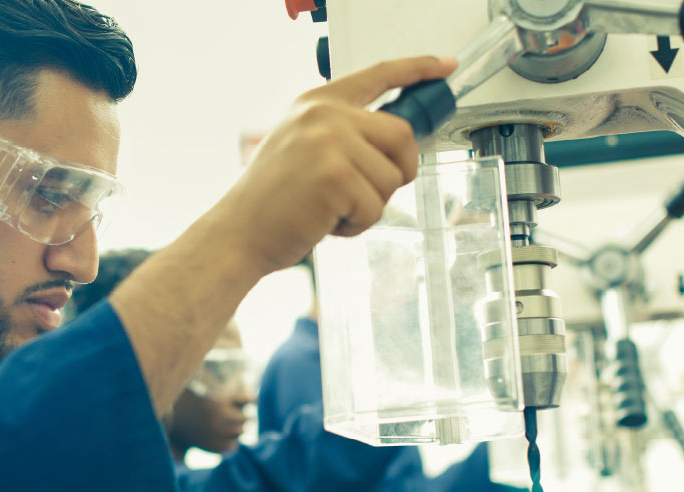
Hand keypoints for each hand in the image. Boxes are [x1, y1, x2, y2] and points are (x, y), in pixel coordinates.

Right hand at [206, 55, 456, 274]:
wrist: (238, 232)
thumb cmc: (271, 200)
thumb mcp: (302, 147)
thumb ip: (343, 135)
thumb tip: (395, 144)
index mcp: (318, 103)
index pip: (379, 76)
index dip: (418, 69)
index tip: (445, 66)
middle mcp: (325, 115)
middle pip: (401, 136)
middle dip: (398, 171)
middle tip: (369, 192)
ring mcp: (330, 143)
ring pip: (391, 178)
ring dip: (369, 205)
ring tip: (331, 209)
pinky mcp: (337, 177)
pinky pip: (376, 207)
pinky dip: (357, 225)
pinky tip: (326, 222)